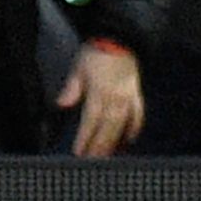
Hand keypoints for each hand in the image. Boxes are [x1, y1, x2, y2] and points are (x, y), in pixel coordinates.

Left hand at [56, 42, 143, 158]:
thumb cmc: (96, 52)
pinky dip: (134, 128)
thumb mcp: (79, 67)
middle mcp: (116, 96)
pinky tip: (129, 139)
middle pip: (108, 126)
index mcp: (100, 90)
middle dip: (100, 146)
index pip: (92, 119)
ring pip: (123, 123)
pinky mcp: (136, 93)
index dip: (86, 137)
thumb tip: (62, 103)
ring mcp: (128, 96)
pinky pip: (138, 114)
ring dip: (115, 141)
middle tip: (93, 162)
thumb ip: (72, 88)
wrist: (120, 38)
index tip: (79, 152)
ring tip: (109, 156)